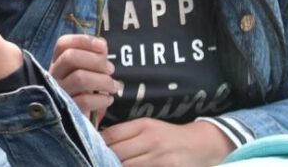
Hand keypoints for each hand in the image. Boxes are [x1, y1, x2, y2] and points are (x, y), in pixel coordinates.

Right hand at [50, 33, 118, 121]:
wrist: (75, 125)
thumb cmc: (84, 94)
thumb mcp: (86, 74)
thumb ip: (93, 59)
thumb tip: (102, 46)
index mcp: (58, 64)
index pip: (63, 44)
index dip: (83, 40)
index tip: (102, 46)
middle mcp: (53, 76)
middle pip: (70, 57)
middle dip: (96, 61)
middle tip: (111, 69)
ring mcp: (58, 94)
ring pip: (79, 78)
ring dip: (103, 80)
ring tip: (114, 86)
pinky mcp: (66, 111)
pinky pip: (85, 101)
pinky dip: (101, 99)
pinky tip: (108, 100)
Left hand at [101, 118, 233, 165]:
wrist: (199, 145)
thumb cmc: (167, 135)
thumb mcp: (148, 126)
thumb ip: (126, 132)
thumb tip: (99, 138)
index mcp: (144, 126)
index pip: (112, 135)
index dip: (97, 142)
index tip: (88, 146)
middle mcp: (151, 141)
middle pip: (117, 152)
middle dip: (102, 157)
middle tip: (92, 159)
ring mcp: (159, 158)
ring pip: (127, 165)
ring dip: (113, 165)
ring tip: (104, 164)